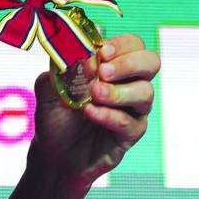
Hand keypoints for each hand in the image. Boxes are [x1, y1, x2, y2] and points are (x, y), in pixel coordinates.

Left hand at [30, 33, 158, 192]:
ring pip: (145, 93)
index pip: (131, 45)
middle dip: (129, 63)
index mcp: (109, 67)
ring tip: (94, 95)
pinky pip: (131, 122)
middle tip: (104, 72)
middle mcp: (126, 84)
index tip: (101, 52)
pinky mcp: (131, 133)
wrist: (53, 154)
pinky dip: (109, 115)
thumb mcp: (48, 88)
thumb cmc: (54, 116)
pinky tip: (89, 113)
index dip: (120, 45)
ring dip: (118, 91)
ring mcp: (132, 109)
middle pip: (150, 62)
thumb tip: (79, 54)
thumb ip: (61, 68)